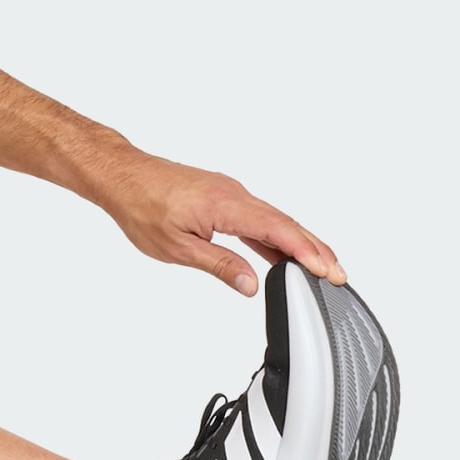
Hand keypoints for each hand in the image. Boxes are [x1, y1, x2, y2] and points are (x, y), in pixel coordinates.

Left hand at [99, 148, 345, 295]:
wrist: (120, 175)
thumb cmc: (139, 205)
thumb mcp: (176, 247)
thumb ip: (218, 265)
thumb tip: (251, 285)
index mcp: (224, 204)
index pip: (277, 229)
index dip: (306, 251)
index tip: (330, 270)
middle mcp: (232, 193)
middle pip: (284, 222)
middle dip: (314, 249)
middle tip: (340, 275)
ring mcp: (228, 193)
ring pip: (273, 218)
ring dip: (297, 242)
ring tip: (322, 267)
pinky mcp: (222, 196)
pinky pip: (258, 215)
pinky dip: (276, 234)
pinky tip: (284, 253)